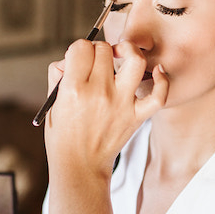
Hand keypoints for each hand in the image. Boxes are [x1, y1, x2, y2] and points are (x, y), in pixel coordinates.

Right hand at [44, 40, 166, 180]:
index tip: (79, 59)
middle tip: (96, 63)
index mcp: (74, 89)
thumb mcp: (52, 104)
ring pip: (135, 61)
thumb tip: (69, 58)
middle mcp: (99, 93)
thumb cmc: (64, 136)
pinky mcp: (137, 116)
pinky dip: (162, 80)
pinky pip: (159, 94)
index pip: (81, 47)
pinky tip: (157, 71)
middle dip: (99, 51)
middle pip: (105, 50)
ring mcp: (121, 104)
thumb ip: (58, 76)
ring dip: (129, 51)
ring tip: (122, 54)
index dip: (79, 49)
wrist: (80, 166)